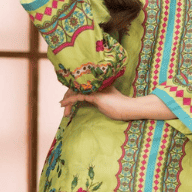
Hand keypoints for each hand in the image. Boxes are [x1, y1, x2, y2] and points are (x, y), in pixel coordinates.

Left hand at [59, 87, 174, 120]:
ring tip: (62, 107)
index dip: (72, 91)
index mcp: (96, 84)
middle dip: (68, 96)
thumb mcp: (103, 101)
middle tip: (63, 107)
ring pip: (76, 91)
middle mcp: (94, 84)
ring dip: (67, 100)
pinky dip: (69, 100)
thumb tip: (86, 100)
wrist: (128, 108)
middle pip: (76, 87)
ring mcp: (95, 89)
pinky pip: (78, 96)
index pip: (80, 85)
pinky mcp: (95, 96)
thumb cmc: (118, 107)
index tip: (65, 100)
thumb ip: (95, 99)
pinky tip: (63, 104)